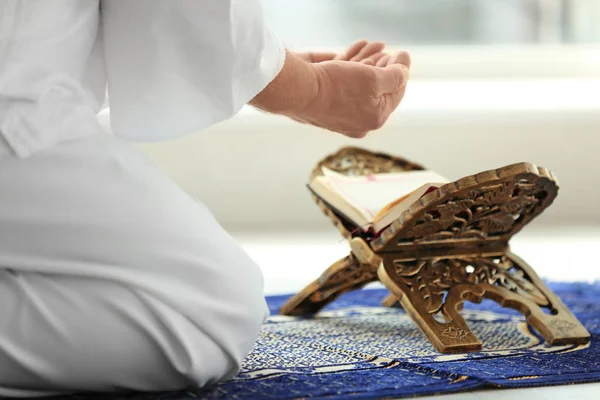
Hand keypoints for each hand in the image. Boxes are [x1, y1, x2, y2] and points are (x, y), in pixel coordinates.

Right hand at [250, 42, 410, 137]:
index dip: (401, 71)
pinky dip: (349, 63)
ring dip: (367, 62)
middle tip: (387, 52)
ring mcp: (338, 112)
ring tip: (375, 45)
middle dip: (383, 66)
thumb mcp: (374, 79)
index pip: (395, 94)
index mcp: (373, 120)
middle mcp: (357, 121)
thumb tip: (404, 70)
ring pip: (358, 84)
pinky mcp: (322, 99)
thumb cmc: (336, 87)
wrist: (296, 90)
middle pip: (376, 90)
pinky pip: (341, 80)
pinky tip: (357, 48)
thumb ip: (395, 76)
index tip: (402, 53)